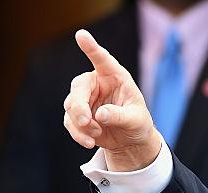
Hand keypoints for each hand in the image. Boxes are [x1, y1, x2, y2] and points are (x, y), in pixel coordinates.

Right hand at [63, 29, 161, 170]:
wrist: (130, 140)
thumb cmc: (137, 123)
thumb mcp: (136, 120)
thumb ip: (120, 116)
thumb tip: (100, 115)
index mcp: (114, 77)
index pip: (102, 60)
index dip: (91, 47)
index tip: (81, 34)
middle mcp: (97, 84)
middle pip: (78, 86)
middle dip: (79, 105)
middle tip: (86, 122)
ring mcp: (85, 98)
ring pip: (71, 105)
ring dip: (81, 123)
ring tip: (97, 135)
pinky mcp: (77, 114)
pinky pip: (69, 121)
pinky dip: (78, 133)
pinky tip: (90, 142)